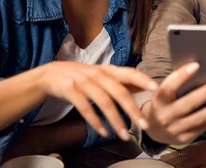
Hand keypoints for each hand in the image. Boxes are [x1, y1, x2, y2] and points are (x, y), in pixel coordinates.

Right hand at [38, 61, 157, 140]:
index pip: (129, 73)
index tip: (155, 88)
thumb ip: (121, 80)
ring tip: (124, 135)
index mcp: (108, 70)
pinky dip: (95, 121)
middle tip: (144, 125)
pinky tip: (103, 132)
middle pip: (119, 91)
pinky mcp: (70, 90)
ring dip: (115, 120)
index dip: (142, 79)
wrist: (50, 74)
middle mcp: (97, 73)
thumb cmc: (81, 76)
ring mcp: (83, 81)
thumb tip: (145, 85)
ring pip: (104, 102)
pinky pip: (85, 108)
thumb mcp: (102, 75)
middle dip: (133, 109)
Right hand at [142, 62, 205, 144]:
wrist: (153, 129)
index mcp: (158, 102)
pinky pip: (202, 127)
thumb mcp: (164, 94)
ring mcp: (174, 130)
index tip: (197, 64)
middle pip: (188, 104)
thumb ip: (176, 85)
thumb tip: (201, 70)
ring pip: (200, 118)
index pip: (168, 88)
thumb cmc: (163, 102)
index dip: (181, 76)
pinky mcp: (184, 139)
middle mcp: (165, 117)